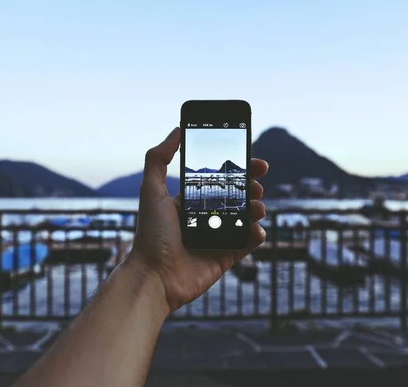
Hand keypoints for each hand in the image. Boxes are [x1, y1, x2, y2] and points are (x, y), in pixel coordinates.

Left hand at [127, 127, 267, 314]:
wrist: (154, 277)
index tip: (253, 160)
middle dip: (251, 187)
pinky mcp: (225, 258)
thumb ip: (158, 159)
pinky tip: (257, 229)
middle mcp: (204, 219)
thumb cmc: (150, 235)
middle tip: (257, 183)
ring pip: (245, 219)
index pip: (218, 181)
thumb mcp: (150, 190)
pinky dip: (256, 235)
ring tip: (257, 206)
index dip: (237, 170)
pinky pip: (248, 244)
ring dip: (256, 209)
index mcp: (189, 203)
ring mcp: (216, 239)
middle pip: (236, 198)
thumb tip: (177, 131)